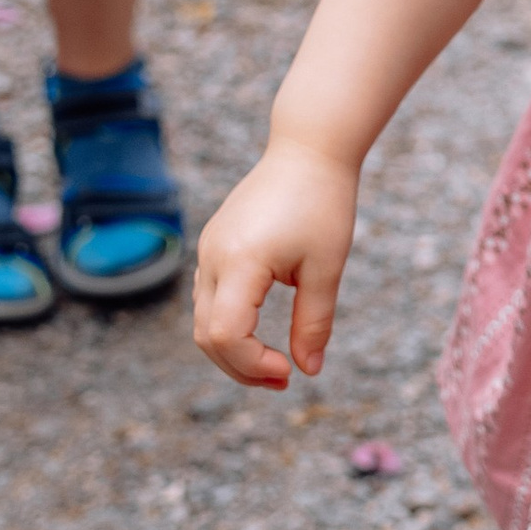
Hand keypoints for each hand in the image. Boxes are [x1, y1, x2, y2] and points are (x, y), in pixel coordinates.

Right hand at [193, 136, 360, 388]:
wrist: (308, 148)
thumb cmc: (324, 201)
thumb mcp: (326, 267)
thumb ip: (314, 322)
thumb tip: (309, 370)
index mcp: (239, 261)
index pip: (226, 336)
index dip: (253, 365)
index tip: (290, 372)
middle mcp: (213, 257)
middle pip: (207, 336)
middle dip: (242, 368)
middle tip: (284, 380)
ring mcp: (208, 250)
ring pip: (204, 320)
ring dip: (234, 350)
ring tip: (275, 364)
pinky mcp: (214, 245)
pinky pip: (209, 298)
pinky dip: (229, 325)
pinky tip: (260, 334)